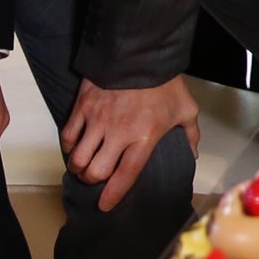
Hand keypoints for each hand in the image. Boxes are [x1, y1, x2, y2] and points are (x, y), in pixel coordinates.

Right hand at [61, 76, 200, 211]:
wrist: (141, 52)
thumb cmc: (165, 82)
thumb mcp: (186, 108)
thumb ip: (190, 134)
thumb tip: (192, 154)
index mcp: (144, 136)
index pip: (125, 174)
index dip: (113, 194)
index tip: (105, 205)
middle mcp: (118, 133)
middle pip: (95, 171)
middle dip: (94, 180)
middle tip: (97, 177)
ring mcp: (97, 120)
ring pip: (77, 158)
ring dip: (79, 166)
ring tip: (84, 165)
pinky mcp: (83, 108)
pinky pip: (67, 136)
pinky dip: (68, 146)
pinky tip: (75, 146)